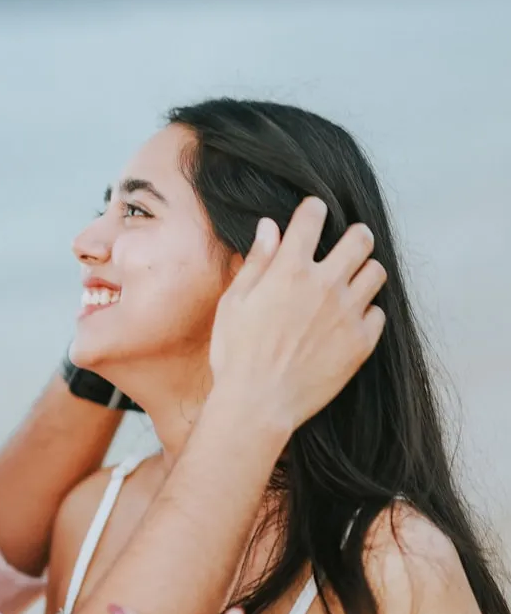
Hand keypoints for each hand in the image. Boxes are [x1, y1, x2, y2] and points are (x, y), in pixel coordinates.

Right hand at [208, 197, 385, 434]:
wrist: (258, 403)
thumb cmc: (236, 353)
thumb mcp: (234, 302)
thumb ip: (257, 262)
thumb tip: (269, 227)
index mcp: (289, 270)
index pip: (312, 217)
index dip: (313, 209)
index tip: (312, 213)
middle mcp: (324, 285)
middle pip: (360, 239)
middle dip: (353, 235)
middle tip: (345, 245)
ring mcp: (347, 314)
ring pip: (376, 272)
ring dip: (363, 271)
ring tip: (348, 283)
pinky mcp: (361, 343)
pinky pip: (378, 313)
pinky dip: (366, 311)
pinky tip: (346, 320)